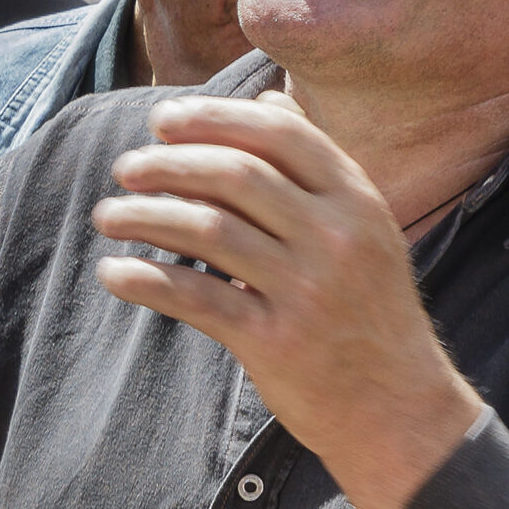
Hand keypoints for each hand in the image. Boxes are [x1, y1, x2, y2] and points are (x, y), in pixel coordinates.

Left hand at [91, 91, 482, 508]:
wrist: (400, 409)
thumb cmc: (369, 312)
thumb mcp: (365, 229)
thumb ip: (315, 169)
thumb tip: (267, 99)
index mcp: (357, 200)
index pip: (279, 133)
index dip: (213, 118)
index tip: (162, 119)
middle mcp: (335, 236)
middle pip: (236, 174)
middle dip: (168, 163)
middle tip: (124, 168)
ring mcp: (307, 289)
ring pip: (208, 229)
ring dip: (145, 216)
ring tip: (108, 216)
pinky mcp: (275, 341)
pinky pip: (195, 297)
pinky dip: (145, 280)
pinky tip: (113, 273)